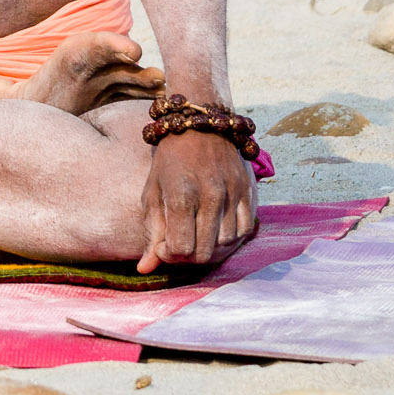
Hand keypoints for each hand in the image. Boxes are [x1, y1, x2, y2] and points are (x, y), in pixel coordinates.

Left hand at [136, 132, 257, 273]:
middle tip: (180, 240)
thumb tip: (144, 269)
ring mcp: (233, 194)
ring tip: (197, 231)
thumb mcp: (153, 191)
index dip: (170, 254)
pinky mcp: (249, 192)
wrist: (199, 125)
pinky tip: (216, 226)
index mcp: (181, 194)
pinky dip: (231, 236)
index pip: (181, 248)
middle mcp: (211, 195)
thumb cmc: (170, 160)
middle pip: (204, 252)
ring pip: (226, 244)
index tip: (163, 245)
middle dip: (189, 255)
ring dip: (210, 245)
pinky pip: (244, 231)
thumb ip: (150, 232)